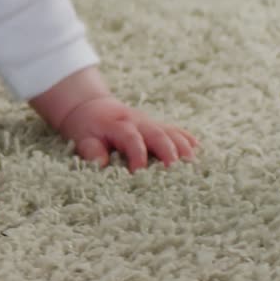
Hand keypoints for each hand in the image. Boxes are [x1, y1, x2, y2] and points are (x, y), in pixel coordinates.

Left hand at [55, 97, 200, 172]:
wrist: (90, 107)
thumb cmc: (87, 128)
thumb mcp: (82, 138)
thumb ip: (91, 150)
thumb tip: (100, 164)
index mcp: (118, 125)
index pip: (131, 139)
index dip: (137, 155)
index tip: (139, 173)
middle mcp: (137, 122)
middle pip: (157, 133)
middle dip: (168, 151)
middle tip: (176, 169)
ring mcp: (149, 122)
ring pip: (170, 131)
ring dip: (182, 146)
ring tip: (192, 163)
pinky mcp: (156, 124)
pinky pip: (174, 129)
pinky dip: (185, 137)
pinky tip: (197, 147)